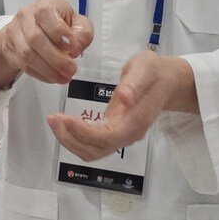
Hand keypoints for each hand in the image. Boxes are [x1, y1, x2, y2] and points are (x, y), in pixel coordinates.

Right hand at [0, 0, 93, 87]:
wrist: (29, 27)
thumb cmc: (58, 23)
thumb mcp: (77, 22)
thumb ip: (82, 33)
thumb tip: (75, 49)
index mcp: (44, 5)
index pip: (46, 15)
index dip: (60, 34)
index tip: (74, 49)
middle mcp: (26, 16)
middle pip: (35, 38)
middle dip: (56, 58)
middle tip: (71, 70)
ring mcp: (15, 32)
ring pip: (27, 54)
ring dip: (47, 69)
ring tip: (64, 77)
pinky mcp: (10, 49)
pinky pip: (23, 65)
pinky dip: (40, 74)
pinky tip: (53, 77)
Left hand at [47, 50, 194, 160]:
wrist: (166, 81)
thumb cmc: (154, 72)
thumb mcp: (146, 68)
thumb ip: (134, 83)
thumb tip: (123, 98)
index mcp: (136, 122)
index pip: (106, 138)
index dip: (82, 133)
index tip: (63, 118)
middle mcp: (127, 135)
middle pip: (94, 150)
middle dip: (70, 139)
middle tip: (51, 118)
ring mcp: (121, 136)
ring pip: (91, 152)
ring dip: (69, 141)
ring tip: (54, 121)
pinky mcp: (113, 132)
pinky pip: (92, 145)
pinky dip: (74, 138)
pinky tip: (63, 123)